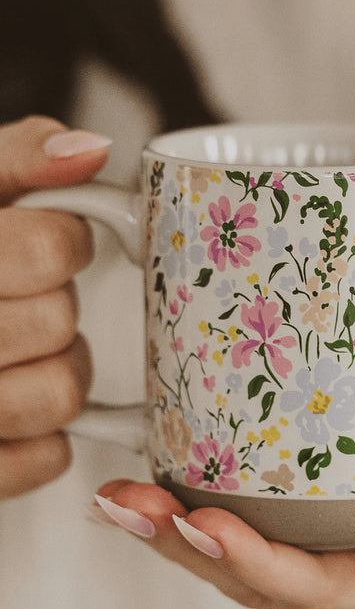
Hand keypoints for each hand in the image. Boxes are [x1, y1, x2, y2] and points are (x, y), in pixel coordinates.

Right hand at [0, 116, 110, 497]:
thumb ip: (17, 157)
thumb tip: (88, 151)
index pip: (47, 250)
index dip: (65, 242)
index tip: (51, 243)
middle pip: (57, 321)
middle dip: (56, 304)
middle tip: (25, 299)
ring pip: (62, 394)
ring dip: (60, 368)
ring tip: (23, 351)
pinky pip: (49, 458)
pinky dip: (46, 434)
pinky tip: (13, 401)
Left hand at [93, 383, 354, 608]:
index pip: (317, 588)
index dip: (253, 563)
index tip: (198, 522)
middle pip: (260, 579)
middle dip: (186, 548)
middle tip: (123, 504)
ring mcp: (336, 544)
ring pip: (244, 556)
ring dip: (176, 531)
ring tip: (116, 498)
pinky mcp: (323, 511)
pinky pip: (255, 520)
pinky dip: (202, 504)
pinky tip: (162, 475)